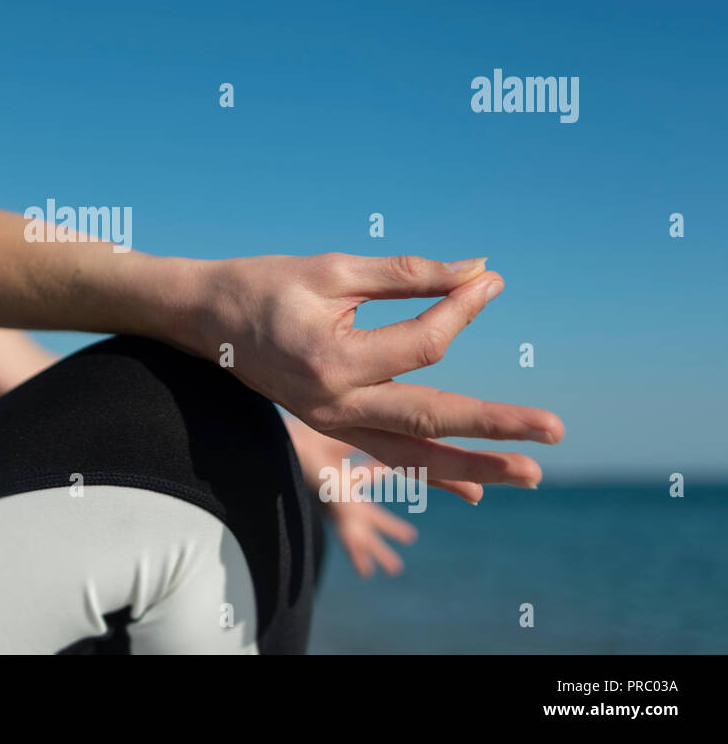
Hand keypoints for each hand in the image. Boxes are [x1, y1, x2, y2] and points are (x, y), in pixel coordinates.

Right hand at [195, 253, 563, 489]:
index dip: (460, 310)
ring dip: (472, 465)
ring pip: (412, 455)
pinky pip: (388, 457)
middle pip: (428, 419)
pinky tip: (475, 489)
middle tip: (553, 430)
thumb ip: (408, 275)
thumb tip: (477, 273)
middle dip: (493, 425)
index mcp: (332, 360)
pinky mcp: (331, 427)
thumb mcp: (334, 270)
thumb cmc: (267, 285)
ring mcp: (331, 423)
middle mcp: (333, 404)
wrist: (206, 319)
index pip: (421, 345)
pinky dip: (432, 473)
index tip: (488, 282)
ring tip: (528, 474)